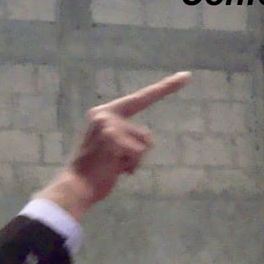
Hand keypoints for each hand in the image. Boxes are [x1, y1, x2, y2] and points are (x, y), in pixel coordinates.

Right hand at [38, 72, 190, 219]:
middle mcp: (105, 114)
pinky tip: (114, 170)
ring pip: (144, 144)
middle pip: (144, 134)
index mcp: (104, 114)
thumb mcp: (111, 149)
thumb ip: (126, 138)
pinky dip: (131, 166)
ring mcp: (109, 124)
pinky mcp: (113, 137)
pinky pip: (139, 154)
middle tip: (183, 80)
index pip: (140, 99)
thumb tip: (144, 144)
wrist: (77, 187)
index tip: (186, 76)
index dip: (164, 88)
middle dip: (147, 137)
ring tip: (113, 167)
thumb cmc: (96, 172)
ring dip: (135, 161)